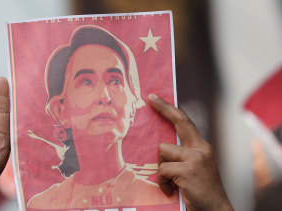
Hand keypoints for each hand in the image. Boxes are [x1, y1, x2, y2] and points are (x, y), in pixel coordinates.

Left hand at [148, 94, 232, 210]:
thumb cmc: (201, 190)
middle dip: (163, 109)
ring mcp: (195, 158)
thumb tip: (162, 146)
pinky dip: (162, 182)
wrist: (215, 210)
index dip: (170, 109)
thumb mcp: (196, 168)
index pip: (185, 122)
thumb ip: (183, 155)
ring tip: (171, 181)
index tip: (155, 99)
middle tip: (150, 98)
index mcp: (202, 147)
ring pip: (162, 151)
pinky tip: (171, 190)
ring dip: (162, 168)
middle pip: (178, 122)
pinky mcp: (187, 170)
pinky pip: (162, 170)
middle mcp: (200, 149)